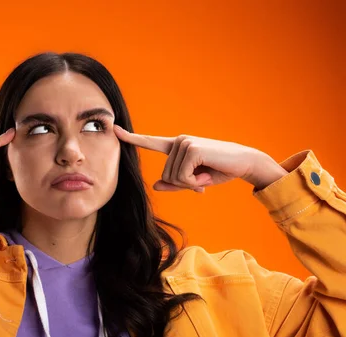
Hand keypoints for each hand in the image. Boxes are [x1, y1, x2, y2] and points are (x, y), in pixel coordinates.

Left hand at [113, 125, 285, 192]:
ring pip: (174, 178)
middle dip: (184, 184)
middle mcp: (178, 142)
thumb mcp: (194, 181)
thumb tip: (155, 186)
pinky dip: (195, 182)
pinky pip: (183, 178)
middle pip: (166, 176)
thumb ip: (174, 184)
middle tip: (203, 177)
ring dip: (191, 183)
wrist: (244, 163)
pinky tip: (208, 173)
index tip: (114, 129)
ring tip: (207, 173)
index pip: (150, 142)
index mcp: (176, 147)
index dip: (131, 138)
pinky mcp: (191, 149)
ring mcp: (184, 143)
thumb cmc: (219, 171)